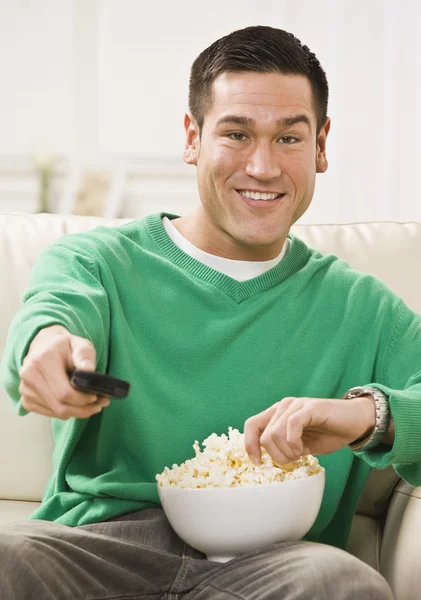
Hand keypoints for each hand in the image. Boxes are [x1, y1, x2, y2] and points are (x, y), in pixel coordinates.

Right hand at [18, 325, 109, 418]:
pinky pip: (50, 414)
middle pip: (60, 406)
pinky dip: (66, 412)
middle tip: (99, 404)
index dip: (83, 399)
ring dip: (77, 412)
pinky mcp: (26, 400)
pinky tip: (76, 404)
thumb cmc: (64, 347)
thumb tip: (88, 369)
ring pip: (56, 412)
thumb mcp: (79, 344)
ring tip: (92, 404)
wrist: (44, 346)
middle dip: (84, 409)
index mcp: (43, 360)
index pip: (64, 392)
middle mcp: (30, 376)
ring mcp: (26, 389)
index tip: (96, 396)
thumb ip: (85, 355)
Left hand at [244, 396, 375, 465]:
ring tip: (302, 452)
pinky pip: (292, 425)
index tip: (258, 463)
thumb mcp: (300, 444)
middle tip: (294, 458)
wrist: (356, 422)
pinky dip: (294, 443)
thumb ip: (282, 446)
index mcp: (277, 414)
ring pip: (274, 434)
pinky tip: (304, 448)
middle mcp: (283, 406)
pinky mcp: (310, 408)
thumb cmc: (329, 433)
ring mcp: (296, 405)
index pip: (251, 425)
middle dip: (277, 456)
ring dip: (287, 452)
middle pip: (264, 437)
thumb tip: (264, 459)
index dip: (249, 446)